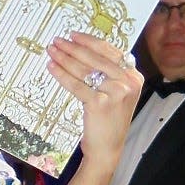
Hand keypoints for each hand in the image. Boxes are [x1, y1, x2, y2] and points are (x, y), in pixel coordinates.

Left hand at [46, 32, 142, 175]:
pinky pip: (76, 85)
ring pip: (84, 70)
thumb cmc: (108, 121)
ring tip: (51, 51)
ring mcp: (116, 93)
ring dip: (65, 58)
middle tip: (57, 40)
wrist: (108, 149)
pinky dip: (62, 75)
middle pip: (95, 58)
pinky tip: (51, 68)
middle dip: (73, 48)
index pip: (109, 52)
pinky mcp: (100, 104)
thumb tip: (85, 51)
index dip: (89, 42)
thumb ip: (110, 74)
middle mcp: (128, 82)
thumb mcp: (117, 94)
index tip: (73, 35)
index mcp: (134, 76)